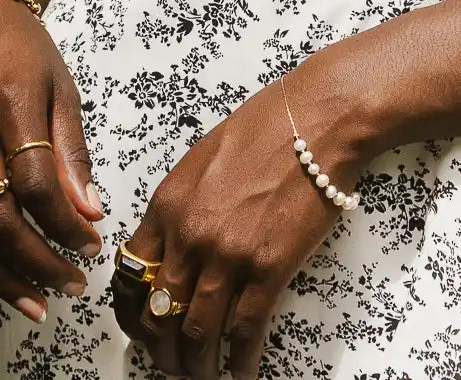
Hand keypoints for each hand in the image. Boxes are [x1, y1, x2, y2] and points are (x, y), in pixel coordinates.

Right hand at [0, 0, 104, 322]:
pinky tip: (4, 282)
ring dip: (3, 276)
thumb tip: (89, 212)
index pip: (34, 182)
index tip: (92, 246)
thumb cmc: (21, 52)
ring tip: (38, 304)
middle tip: (72, 286)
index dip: (64, 223)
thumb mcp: (58, 89)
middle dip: (35, 261)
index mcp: (9, 106)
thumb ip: (69, 152)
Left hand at [111, 53, 370, 379]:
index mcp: (169, 205)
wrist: (318, 117)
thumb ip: (183, 203)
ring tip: (206, 374)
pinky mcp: (269, 267)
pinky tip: (242, 369)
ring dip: (199, 364)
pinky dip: (240, 359)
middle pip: (160, 315)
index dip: (132, 315)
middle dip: (164, 350)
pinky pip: (245, 329)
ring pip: (199, 331)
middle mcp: (190, 235)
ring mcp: (229, 254)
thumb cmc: (268, 125)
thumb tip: (175, 242)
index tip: (142, 330)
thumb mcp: (204, 157)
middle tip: (174, 363)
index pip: (131, 277)